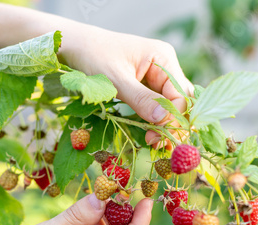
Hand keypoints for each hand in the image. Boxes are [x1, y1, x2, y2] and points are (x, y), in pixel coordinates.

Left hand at [59, 26, 193, 148]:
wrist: (77, 46)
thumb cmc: (93, 56)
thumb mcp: (115, 79)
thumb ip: (140, 99)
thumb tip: (164, 119)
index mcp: (163, 57)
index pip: (179, 94)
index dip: (172, 117)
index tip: (157, 137)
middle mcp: (165, 66)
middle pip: (181, 100)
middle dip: (173, 124)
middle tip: (159, 145)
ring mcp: (157, 76)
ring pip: (171, 105)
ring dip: (166, 125)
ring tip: (154, 143)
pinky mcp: (147, 86)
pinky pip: (158, 105)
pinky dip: (156, 121)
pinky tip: (150, 134)